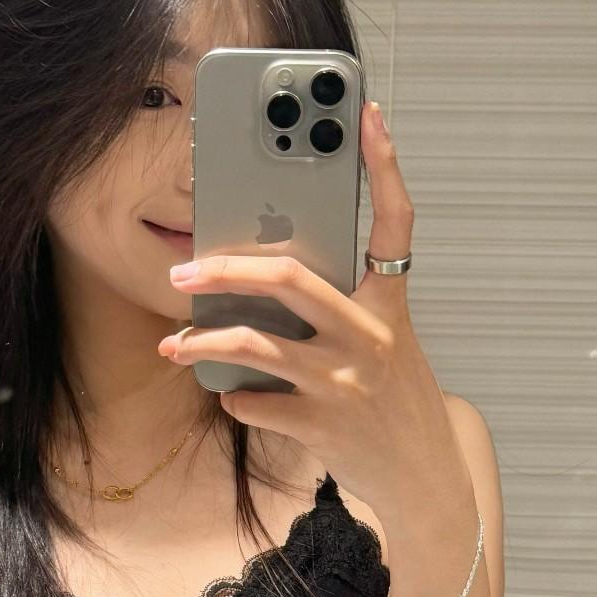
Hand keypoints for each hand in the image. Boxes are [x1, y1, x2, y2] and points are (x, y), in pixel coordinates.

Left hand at [157, 100, 471, 530]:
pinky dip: (234, 397)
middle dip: (225, 270)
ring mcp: (346, 382)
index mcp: (389, 307)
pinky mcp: (323, 425)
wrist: (423, 479)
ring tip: (173, 345)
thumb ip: (339, 311)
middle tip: (183, 272)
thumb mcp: (383, 347)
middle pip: (289, 279)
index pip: (395, 224)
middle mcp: (371, 337)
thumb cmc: (392, 403)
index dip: (385, 167)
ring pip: (255, 346)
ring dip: (202, 344)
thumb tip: (261, 285)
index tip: (368, 116)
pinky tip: (232, 396)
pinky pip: (254, 400)